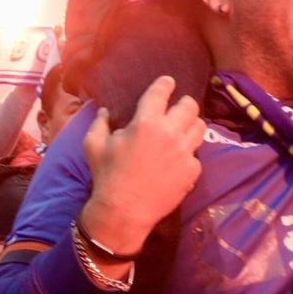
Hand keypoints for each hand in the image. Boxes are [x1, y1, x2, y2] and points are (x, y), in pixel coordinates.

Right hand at [77, 76, 204, 256]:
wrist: (124, 211)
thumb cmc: (106, 176)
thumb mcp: (93, 145)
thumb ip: (99, 123)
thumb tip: (104, 111)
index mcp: (145, 122)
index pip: (161, 92)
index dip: (166, 83)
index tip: (168, 82)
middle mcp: (170, 133)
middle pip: (189, 106)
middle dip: (184, 103)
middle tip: (178, 108)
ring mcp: (184, 152)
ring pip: (200, 127)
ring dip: (191, 125)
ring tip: (183, 130)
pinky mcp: (192, 171)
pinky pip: (196, 155)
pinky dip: (189, 155)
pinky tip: (179, 160)